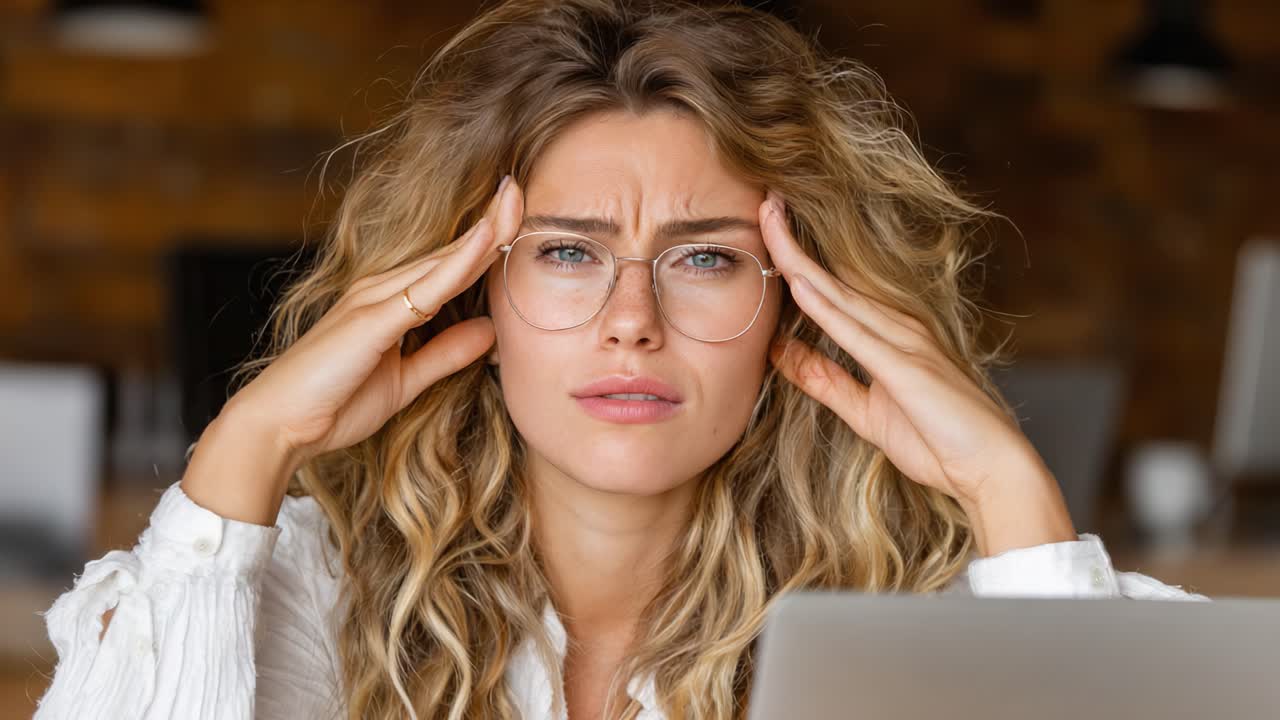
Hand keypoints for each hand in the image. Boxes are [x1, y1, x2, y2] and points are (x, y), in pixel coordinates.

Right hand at [230, 175, 523, 465]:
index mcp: (389, 304)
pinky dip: (459, 262)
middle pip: (451, 254)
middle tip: (523, 189)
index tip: (518, 216)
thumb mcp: (405, 380)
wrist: (280, 426)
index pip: (450, 268)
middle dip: (491, 222)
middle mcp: (381, 291)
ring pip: (443, 261)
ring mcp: (375, 300)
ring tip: (516, 198)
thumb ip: (445, 354)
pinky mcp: (371, 319)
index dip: (486, 242)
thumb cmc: (333, 403)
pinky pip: (426, 287)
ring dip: (482, 230)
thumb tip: (489, 332)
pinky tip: (486, 239)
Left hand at [759, 190, 1074, 555]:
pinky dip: (825, 306)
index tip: (765, 229)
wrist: (991, 470)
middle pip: (830, 277)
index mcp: (886, 333)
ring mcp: (902, 342)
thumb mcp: (863, 410)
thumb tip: (779, 354)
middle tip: (762, 201)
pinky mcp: (906, 366)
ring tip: (770, 221)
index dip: (796, 258)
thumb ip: (824, 381)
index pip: (831, 288)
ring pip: (839, 292)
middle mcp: (895, 326)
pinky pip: (856, 332)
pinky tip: (800, 282)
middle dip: (792, 240)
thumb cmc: (937, 440)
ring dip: (801, 258)